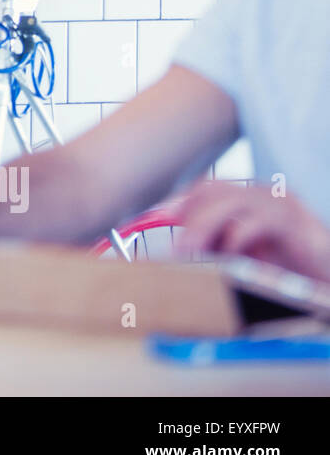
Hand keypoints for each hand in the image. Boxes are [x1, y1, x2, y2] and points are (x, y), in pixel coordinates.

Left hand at [174, 181, 329, 282]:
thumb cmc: (293, 266)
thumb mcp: (250, 252)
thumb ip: (221, 244)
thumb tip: (183, 247)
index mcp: (253, 198)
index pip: (209, 188)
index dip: (182, 201)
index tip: (160, 218)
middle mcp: (264, 194)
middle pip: (213, 191)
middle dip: (187, 215)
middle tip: (174, 245)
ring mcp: (280, 204)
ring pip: (229, 203)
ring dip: (203, 226)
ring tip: (189, 250)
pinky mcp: (293, 223)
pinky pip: (257, 222)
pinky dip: (236, 237)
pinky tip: (228, 252)